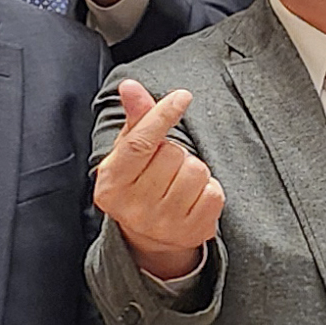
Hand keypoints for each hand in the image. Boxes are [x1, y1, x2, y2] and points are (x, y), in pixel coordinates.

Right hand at [94, 81, 222, 281]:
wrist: (149, 237)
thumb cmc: (138, 183)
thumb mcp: (128, 152)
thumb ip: (134, 119)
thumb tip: (130, 86)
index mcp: (111, 184)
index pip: (139, 143)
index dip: (162, 116)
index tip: (182, 96)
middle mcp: (133, 208)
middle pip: (172, 154)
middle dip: (175, 152)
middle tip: (165, 167)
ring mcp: (163, 224)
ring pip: (196, 171)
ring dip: (193, 170)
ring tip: (178, 182)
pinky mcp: (191, 233)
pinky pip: (214, 194)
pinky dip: (209, 190)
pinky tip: (193, 198)